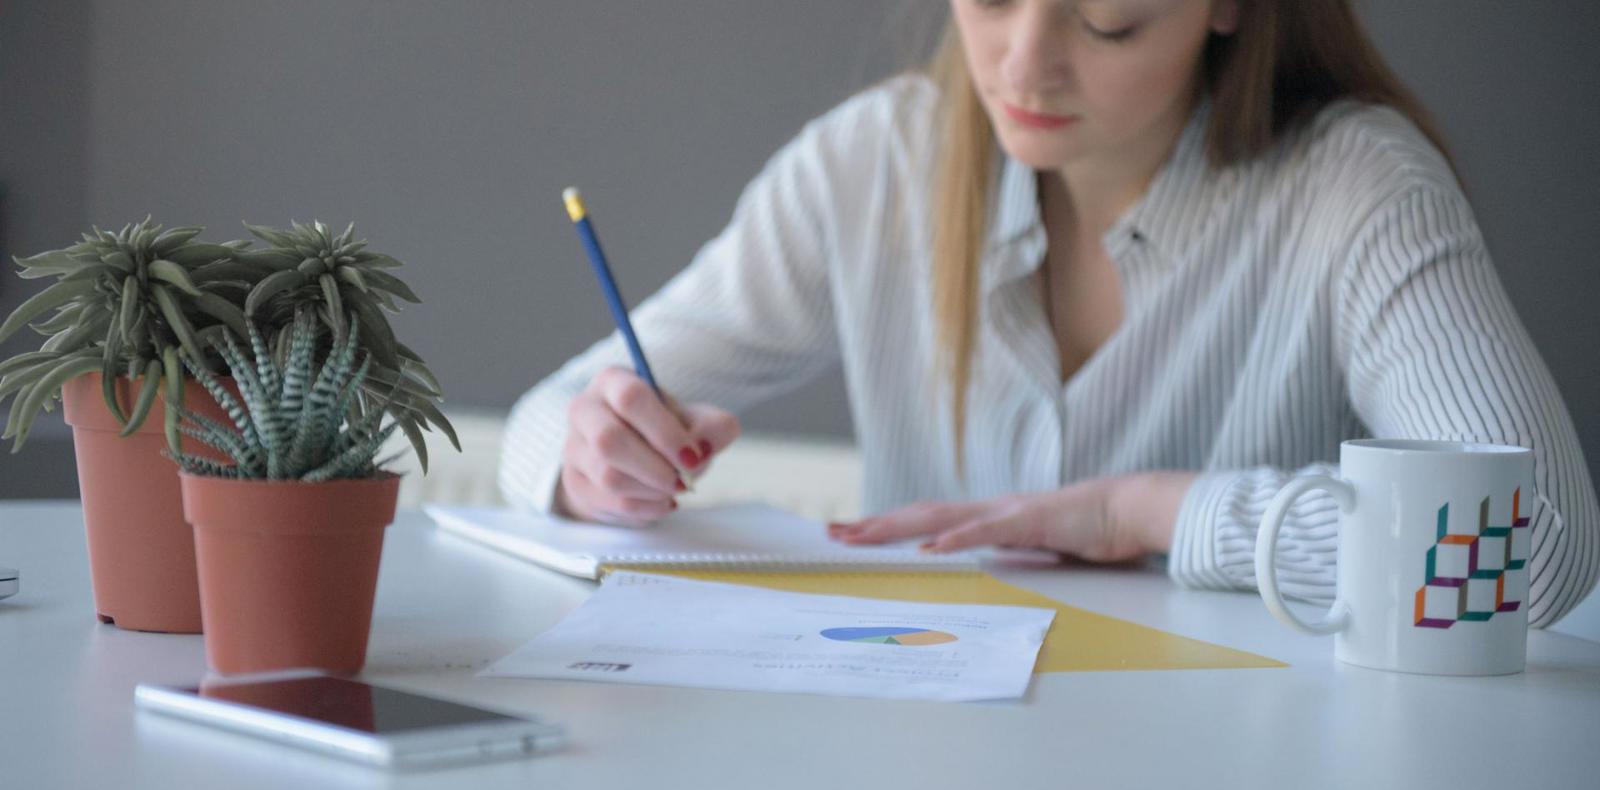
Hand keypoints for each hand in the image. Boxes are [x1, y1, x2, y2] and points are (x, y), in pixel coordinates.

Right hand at [556, 367, 739, 525]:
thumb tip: (703, 447)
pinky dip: (646, 507)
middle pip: (609, 440)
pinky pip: (610, 501)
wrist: (635, 460)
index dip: (665, 431)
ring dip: (652, 489)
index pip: (631, 397)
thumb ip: (713, 427)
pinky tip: (662, 500)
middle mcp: (584, 410)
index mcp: (613, 382)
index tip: (693, 456)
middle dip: (655, 467)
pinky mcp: (575, 482)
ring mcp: (574, 448)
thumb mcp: (696, 421)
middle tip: (684, 481)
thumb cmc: (665, 432)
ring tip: (675, 488)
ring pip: (609, 476)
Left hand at [826, 472, 1196, 561]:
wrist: (1129, 508)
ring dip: (898, 528)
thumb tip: (976, 566)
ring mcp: (1007, 511)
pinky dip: (956, 540)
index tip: (850, 534)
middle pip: (919, 516)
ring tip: (862, 536)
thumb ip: (1004, 553)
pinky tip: (930, 549)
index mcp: (987, 517)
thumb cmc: (1087, 529)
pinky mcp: (1031, 519)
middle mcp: (989, 509)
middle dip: (874, 525)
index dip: (887, 527)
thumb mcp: (1034, 546)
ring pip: (941, 518)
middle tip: (832, 533)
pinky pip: (987, 530)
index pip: (926, 522)